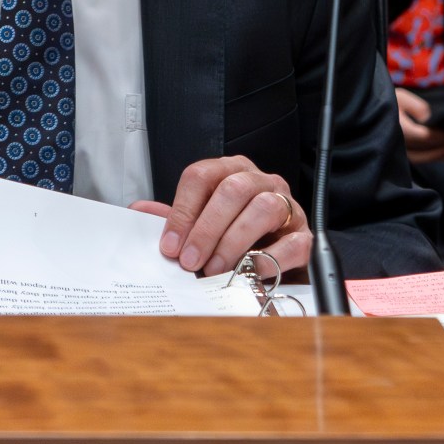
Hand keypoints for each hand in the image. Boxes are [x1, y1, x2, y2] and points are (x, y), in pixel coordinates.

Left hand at [131, 156, 307, 279]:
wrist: (278, 258)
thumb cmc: (235, 236)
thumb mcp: (201, 224)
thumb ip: (175, 218)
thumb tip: (139, 211)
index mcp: (231, 172)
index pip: (202, 176)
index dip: (182, 210)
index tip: (170, 244)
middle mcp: (261, 182)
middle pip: (233, 190)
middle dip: (206, 228)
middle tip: (189, 260)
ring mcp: (287, 206)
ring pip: (263, 208)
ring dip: (233, 242)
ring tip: (215, 269)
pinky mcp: (304, 234)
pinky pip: (292, 242)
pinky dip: (268, 260)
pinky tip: (249, 272)